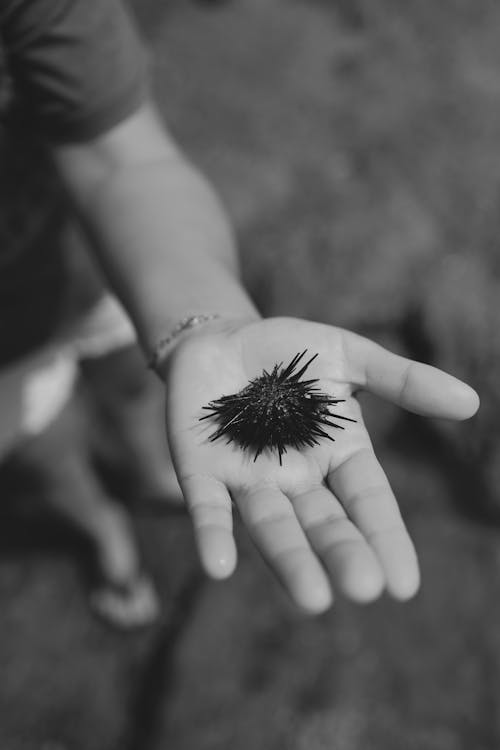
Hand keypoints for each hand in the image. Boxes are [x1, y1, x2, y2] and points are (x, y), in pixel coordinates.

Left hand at [165, 317, 478, 612]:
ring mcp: (248, 478)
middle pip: (324, 523)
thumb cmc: (288, 352)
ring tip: (312, 600)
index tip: (403, 585)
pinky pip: (209, 508)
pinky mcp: (201, 471)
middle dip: (343, 554)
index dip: (385, 538)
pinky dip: (214, 536)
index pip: (368, 502)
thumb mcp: (349, 357)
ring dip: (290, 561)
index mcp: (336, 454)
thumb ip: (402, 380)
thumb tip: (471, 403)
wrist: (221, 338)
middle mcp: (296, 477)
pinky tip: (219, 567)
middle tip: (364, 589)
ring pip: (272, 526)